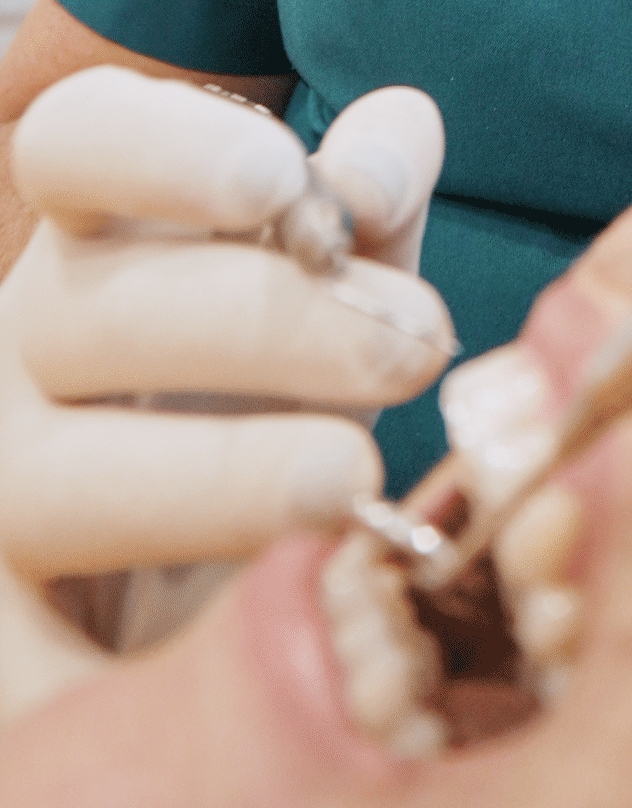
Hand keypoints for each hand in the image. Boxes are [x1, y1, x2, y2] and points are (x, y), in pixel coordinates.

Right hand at [0, 69, 451, 718]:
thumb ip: (374, 195)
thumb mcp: (346, 281)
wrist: (217, 601)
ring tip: (351, 480)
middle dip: (266, 323)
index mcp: (93, 238)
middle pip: (90, 309)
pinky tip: (258, 629)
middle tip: (414, 347)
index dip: (164, 148)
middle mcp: (17, 350)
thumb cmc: (286, 399)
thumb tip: (373, 173)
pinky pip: (34, 667)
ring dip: (218, 474)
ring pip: (57, 478)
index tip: (281, 178)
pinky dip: (133, 666)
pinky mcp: (5, 650)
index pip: (75, 140)